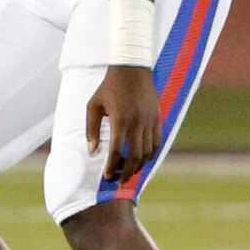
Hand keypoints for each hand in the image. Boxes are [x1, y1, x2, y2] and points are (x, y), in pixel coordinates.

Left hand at [86, 65, 161, 181]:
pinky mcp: (157, 118)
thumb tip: (93, 152)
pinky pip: (157, 143)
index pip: (117, 151)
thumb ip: (92, 130)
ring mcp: (150, 121)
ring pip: (148, 152)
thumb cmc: (108, 87)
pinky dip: (151, 155)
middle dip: (127, 172)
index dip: (112, 167)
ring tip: (129, 172)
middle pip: (134, 156)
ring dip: (139, 166)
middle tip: (119, 181)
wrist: (132, 68)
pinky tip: (142, 160)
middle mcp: (137, 122)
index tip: (107, 176)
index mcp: (120, 120)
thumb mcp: (93, 106)